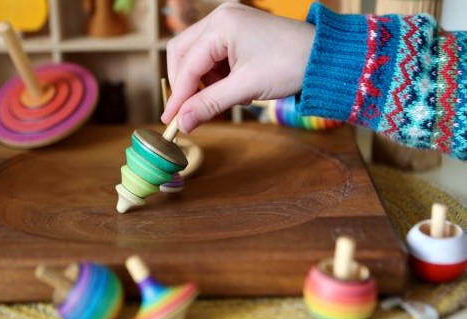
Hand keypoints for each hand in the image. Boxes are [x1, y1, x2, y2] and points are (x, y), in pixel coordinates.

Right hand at [161, 2, 315, 132]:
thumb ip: (209, 104)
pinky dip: (218, 77)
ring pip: (197, 57)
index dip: (178, 95)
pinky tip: (236, 90)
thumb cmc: (291, 64)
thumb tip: (182, 123)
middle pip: (184, 54)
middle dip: (186, 85)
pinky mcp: (238, 33)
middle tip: (189, 111)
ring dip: (204, 82)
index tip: (170, 120)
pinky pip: (214, 57)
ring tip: (229, 98)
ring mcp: (229, 23)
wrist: (326, 58)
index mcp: (221, 24)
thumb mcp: (246, 88)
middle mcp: (221, 17)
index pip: (187, 64)